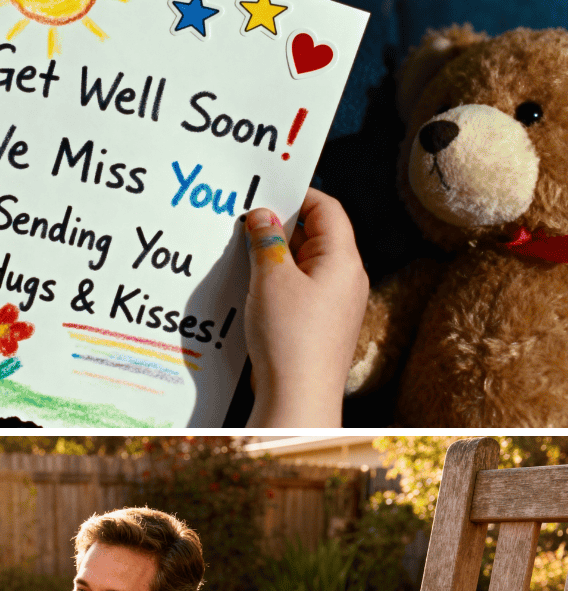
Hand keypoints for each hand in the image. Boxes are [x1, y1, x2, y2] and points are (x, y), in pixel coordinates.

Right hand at [243, 189, 368, 426]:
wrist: (299, 396)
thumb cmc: (291, 340)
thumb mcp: (271, 279)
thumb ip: (267, 241)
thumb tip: (263, 216)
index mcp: (343, 261)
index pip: (327, 209)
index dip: (297, 195)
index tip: (265, 194)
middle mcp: (346, 279)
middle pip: (316, 236)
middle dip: (280, 228)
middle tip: (245, 224)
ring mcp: (335, 303)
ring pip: (305, 264)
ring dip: (275, 257)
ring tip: (243, 257)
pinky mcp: (320, 324)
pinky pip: (300, 290)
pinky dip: (277, 282)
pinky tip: (252, 289)